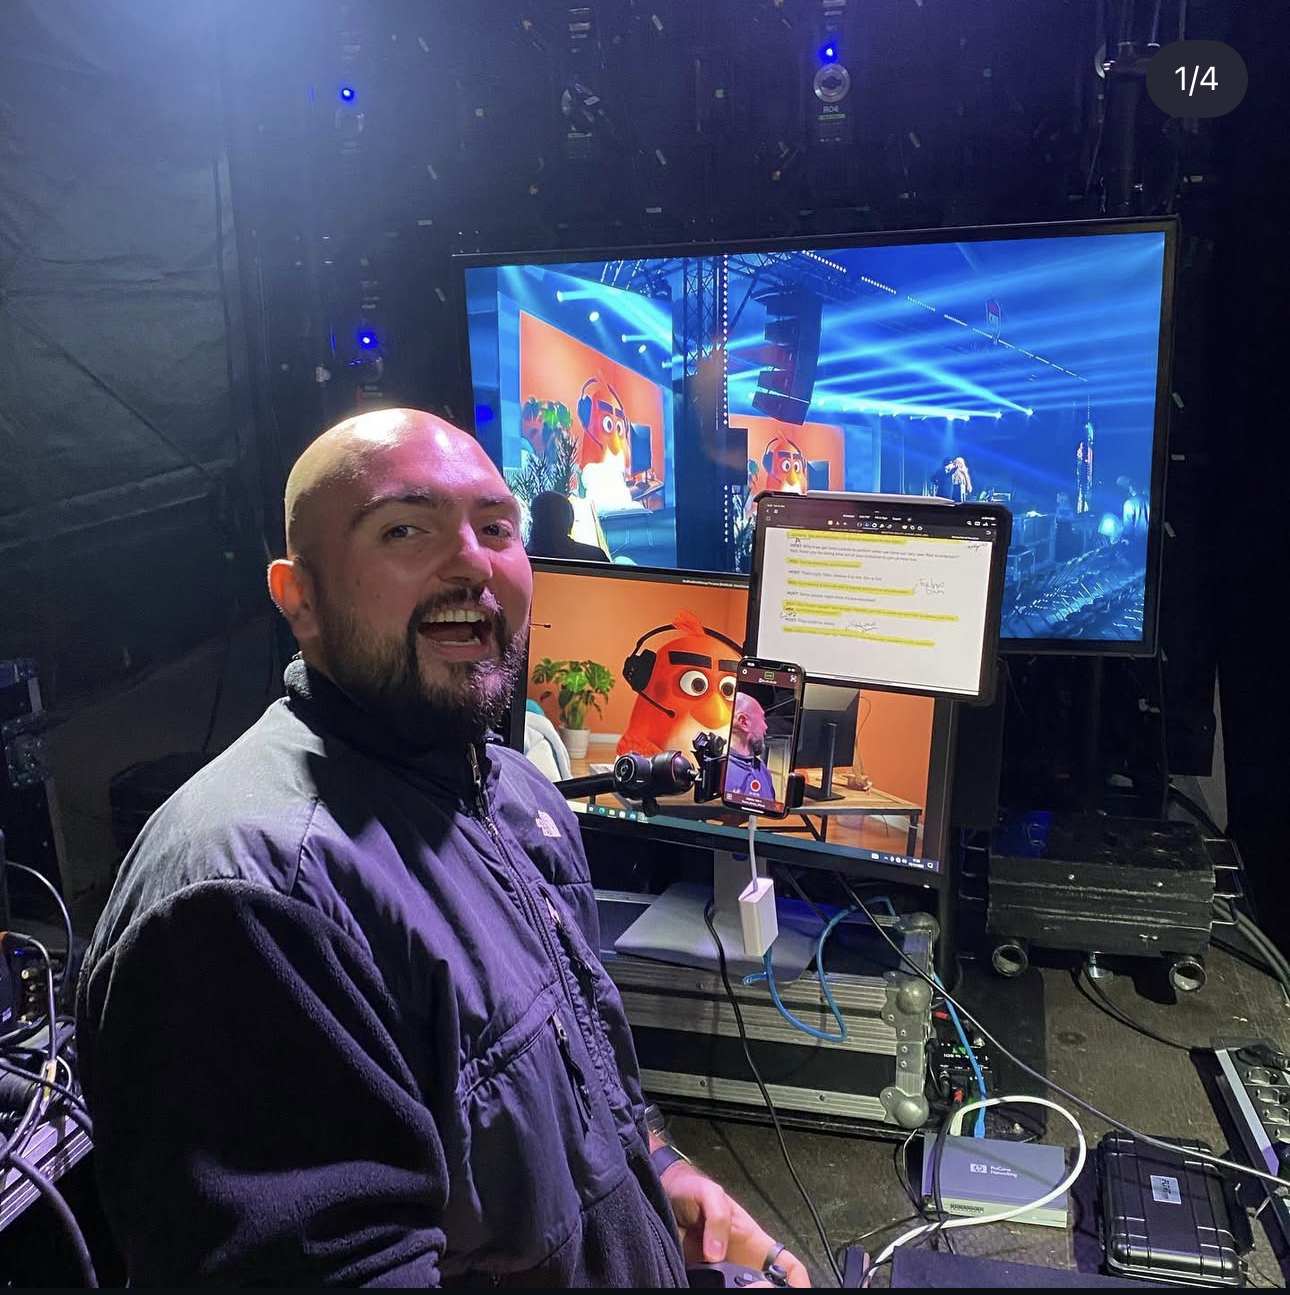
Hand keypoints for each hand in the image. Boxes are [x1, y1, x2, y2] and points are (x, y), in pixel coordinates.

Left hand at [659, 1160, 809, 1286]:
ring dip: (745, 1291)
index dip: (800, 1281)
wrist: (662, 1195)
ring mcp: (722, 1273)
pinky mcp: (702, 1279)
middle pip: (766, 1284)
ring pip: (741, 1289)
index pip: (787, 1266)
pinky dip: (716, 1290)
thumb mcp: (708, 1194)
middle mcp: (741, 1261)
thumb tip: (716, 1254)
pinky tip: (711, 1289)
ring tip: (734, 1289)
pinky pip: (714, 1289)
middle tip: (756, 1291)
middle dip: (766, 1290)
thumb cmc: (690, 1190)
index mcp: (754, 1241)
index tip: (800, 1291)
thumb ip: (717, 1218)